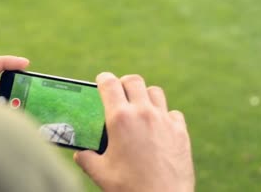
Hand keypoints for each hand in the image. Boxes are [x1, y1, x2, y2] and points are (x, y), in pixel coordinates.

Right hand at [74, 73, 194, 191]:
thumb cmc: (129, 189)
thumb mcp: (100, 173)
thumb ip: (87, 158)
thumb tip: (80, 153)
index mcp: (120, 118)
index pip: (109, 83)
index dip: (103, 79)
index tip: (101, 80)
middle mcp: (143, 113)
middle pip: (134, 81)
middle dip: (124, 83)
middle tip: (120, 92)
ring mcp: (164, 120)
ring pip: (155, 92)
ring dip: (145, 96)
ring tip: (140, 107)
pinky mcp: (181, 131)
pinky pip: (173, 113)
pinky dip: (165, 116)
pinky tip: (160, 128)